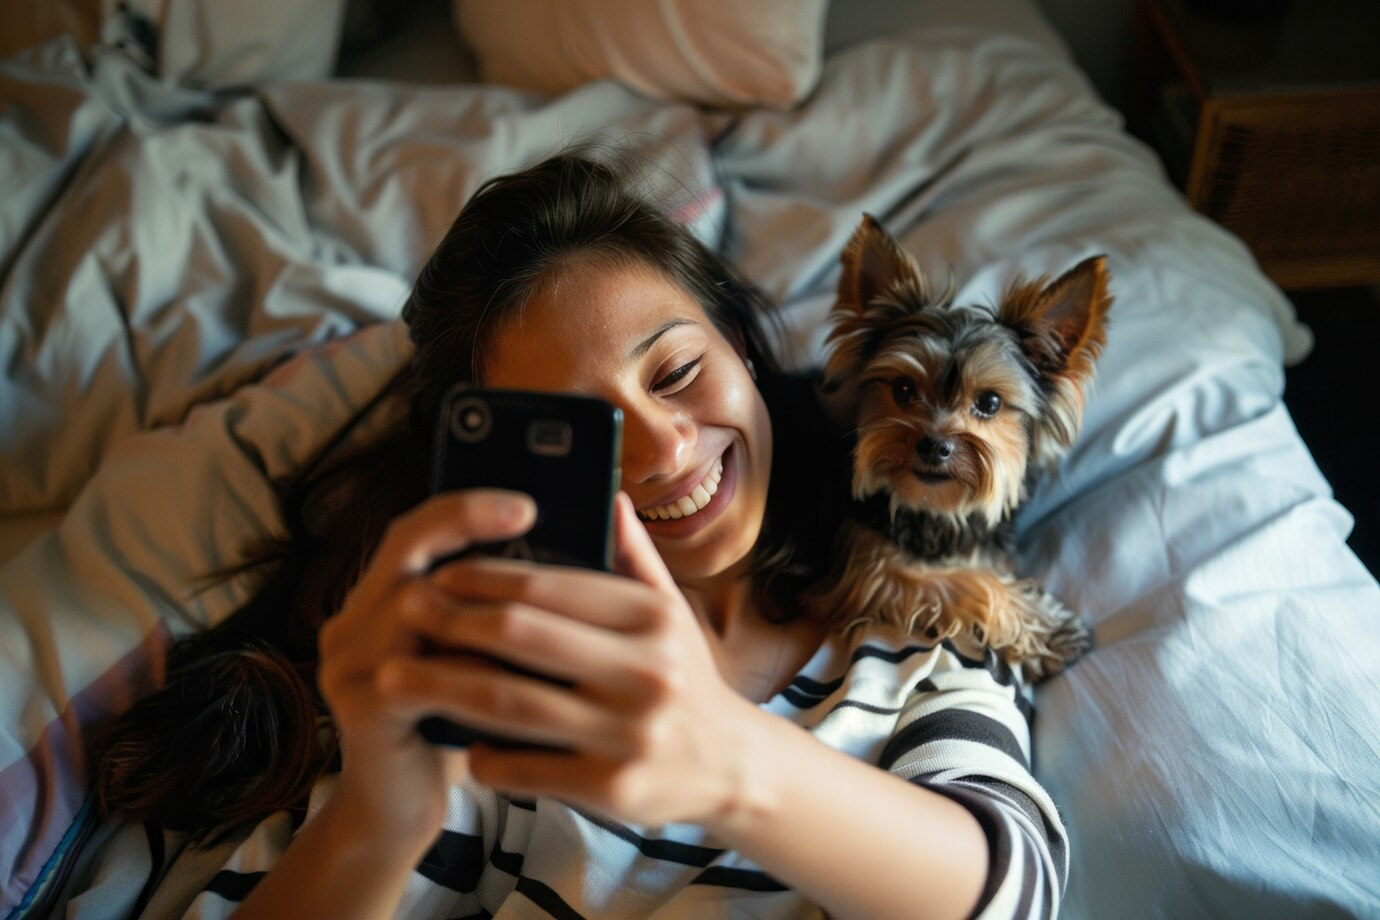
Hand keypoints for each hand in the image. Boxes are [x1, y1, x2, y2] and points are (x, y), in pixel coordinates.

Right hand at [315, 489, 536, 856]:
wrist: (401, 811)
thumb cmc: (455, 726)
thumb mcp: (478, 657)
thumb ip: (499, 609)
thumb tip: (569, 549)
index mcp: (379, 601)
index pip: (413, 532)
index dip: (462, 510)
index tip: (524, 503)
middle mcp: (352, 624)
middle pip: (403, 552)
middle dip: (463, 525)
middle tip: (527, 514)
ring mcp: (348, 666)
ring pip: (411, 608)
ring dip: (479, 603)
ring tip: (537, 599)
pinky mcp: (359, 711)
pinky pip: (417, 676)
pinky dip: (469, 668)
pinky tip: (517, 671)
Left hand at [389, 493, 760, 826]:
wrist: (734, 765)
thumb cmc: (686, 678)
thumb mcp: (671, 613)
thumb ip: (634, 557)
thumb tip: (606, 495)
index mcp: (653, 618)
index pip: (553, 586)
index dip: (487, 578)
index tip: (441, 573)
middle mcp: (645, 670)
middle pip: (522, 638)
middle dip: (452, 622)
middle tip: (405, 612)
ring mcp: (628, 732)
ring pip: (510, 704)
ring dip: (441, 686)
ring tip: (392, 677)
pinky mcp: (611, 788)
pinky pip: (524, 766)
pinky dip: (482, 754)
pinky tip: (458, 742)